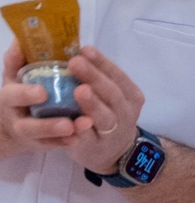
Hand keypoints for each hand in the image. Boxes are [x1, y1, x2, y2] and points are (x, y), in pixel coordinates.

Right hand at [0, 41, 98, 151]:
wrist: (10, 121)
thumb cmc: (18, 92)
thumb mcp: (13, 75)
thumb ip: (16, 59)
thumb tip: (20, 38)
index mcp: (10, 98)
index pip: (13, 96)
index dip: (25, 95)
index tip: (42, 92)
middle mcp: (17, 119)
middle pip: (28, 126)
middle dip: (47, 125)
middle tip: (68, 122)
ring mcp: (31, 135)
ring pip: (44, 140)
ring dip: (64, 136)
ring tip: (84, 127)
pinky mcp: (42, 144)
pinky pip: (54, 146)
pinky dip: (66, 143)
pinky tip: (81, 138)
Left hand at [70, 46, 144, 173]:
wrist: (113, 153)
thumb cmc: (105, 113)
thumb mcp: (109, 95)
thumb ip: (97, 76)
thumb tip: (73, 49)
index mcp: (130, 95)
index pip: (118, 76)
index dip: (102, 63)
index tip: (85, 49)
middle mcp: (125, 113)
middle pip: (112, 94)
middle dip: (94, 77)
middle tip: (75, 62)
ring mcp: (112, 133)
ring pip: (105, 118)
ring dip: (92, 104)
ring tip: (80, 90)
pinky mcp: (94, 148)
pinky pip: (87, 139)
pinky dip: (80, 131)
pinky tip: (72, 123)